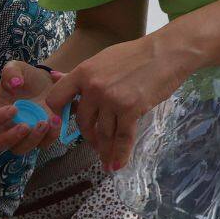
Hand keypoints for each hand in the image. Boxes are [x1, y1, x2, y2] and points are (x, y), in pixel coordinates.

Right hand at [0, 61, 62, 152]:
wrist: (49, 83)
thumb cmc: (27, 77)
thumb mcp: (17, 67)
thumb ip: (11, 72)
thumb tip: (14, 84)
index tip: (14, 109)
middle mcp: (3, 125)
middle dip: (10, 138)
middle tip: (25, 126)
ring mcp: (21, 135)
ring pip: (19, 149)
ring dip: (32, 140)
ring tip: (46, 122)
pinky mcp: (38, 138)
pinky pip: (41, 145)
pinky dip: (49, 137)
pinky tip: (56, 121)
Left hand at [44, 34, 196, 170]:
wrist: (165, 53)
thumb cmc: (135, 54)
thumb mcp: (102, 59)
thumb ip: (80, 75)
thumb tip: (54, 77)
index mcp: (83, 73)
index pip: (56, 99)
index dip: (57, 113)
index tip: (63, 122)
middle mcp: (93, 88)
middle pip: (83, 121)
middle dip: (88, 135)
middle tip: (94, 143)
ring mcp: (111, 99)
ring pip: (103, 133)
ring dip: (104, 149)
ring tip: (105, 160)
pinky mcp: (130, 110)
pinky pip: (122, 138)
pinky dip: (119, 154)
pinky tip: (116, 165)